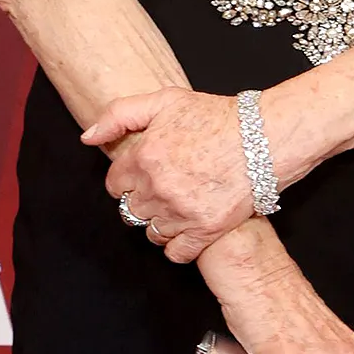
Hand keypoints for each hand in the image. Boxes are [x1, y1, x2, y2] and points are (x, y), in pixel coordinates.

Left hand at [82, 87, 254, 263]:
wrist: (265, 137)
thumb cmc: (218, 116)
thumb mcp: (166, 100)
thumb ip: (120, 114)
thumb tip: (88, 137)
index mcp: (144, 157)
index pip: (114, 184)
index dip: (128, 178)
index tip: (144, 173)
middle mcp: (157, 188)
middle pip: (130, 210)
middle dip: (143, 199)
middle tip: (165, 187)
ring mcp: (180, 212)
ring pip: (151, 232)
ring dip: (161, 221)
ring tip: (179, 205)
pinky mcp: (204, 231)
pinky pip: (175, 253)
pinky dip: (178, 245)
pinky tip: (188, 226)